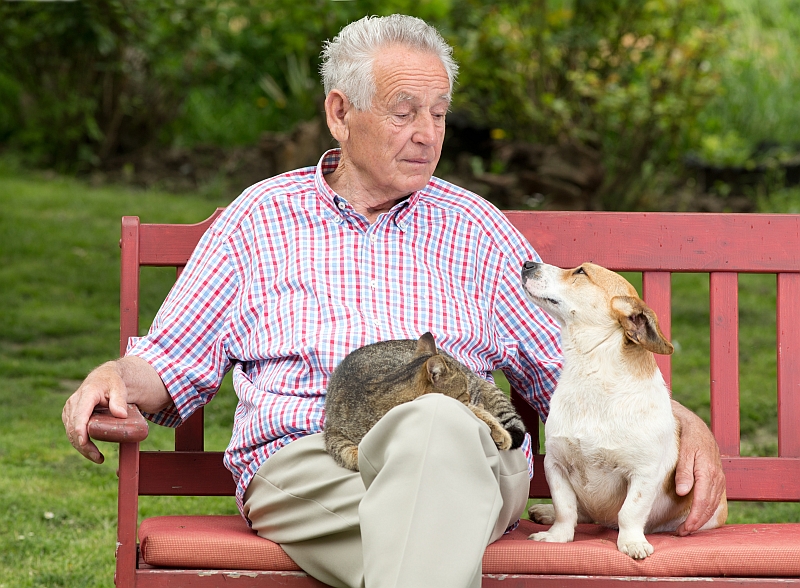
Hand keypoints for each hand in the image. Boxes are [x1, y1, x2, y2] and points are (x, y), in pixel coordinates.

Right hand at [62, 356, 169, 462]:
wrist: (103, 378)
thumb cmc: (113, 383)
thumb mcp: (119, 388)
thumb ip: (119, 400)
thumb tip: (121, 415)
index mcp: (86, 394)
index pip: (79, 415)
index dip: (79, 430)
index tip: (84, 442)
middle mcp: (74, 402)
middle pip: (73, 427)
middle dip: (83, 444)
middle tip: (97, 457)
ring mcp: (70, 410)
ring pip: (70, 432)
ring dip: (81, 447)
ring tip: (97, 458)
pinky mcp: (69, 416)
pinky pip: (71, 432)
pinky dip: (79, 443)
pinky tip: (90, 451)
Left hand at [671, 400, 725, 534]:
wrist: (696, 425)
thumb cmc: (686, 437)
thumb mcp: (684, 450)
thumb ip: (683, 471)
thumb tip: (683, 492)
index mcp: (708, 471)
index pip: (702, 501)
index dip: (694, 518)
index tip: (684, 529)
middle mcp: (716, 476)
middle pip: (708, 506)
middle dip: (696, 522)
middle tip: (682, 533)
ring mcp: (719, 477)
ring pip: (713, 504)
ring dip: (702, 518)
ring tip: (687, 529)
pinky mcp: (717, 477)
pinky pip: (714, 498)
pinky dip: (707, 510)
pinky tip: (698, 516)